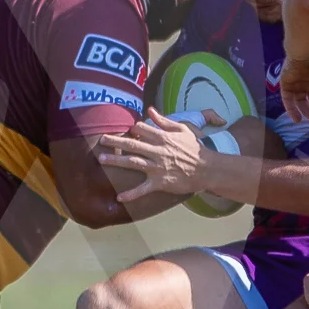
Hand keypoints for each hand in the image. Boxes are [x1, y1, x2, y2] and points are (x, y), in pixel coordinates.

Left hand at [97, 109, 222, 202]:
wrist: (206, 169)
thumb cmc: (195, 148)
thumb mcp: (182, 130)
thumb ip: (164, 121)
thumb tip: (150, 110)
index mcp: (163, 138)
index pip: (141, 129)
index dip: (132, 129)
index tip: (126, 131)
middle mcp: (157, 151)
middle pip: (132, 144)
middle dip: (115, 141)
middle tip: (101, 140)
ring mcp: (157, 167)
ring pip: (133, 163)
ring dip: (116, 161)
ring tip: (101, 159)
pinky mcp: (160, 182)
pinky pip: (143, 189)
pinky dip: (131, 194)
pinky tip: (119, 198)